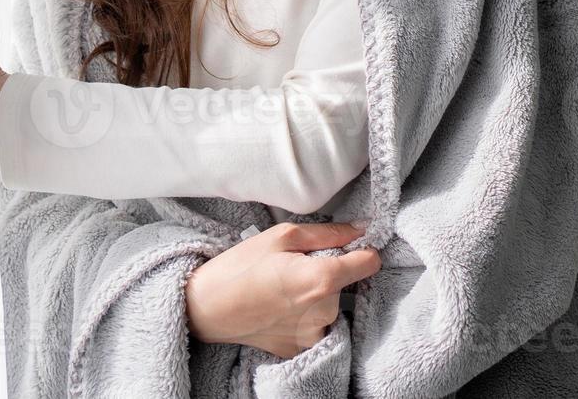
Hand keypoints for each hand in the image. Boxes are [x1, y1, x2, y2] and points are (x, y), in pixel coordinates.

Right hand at [184, 221, 379, 359]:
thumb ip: (328, 233)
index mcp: (323, 279)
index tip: (346, 245)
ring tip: (283, 287)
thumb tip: (362, 229)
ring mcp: (315, 334)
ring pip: (333, 304)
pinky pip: (318, 324)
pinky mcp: (303, 348)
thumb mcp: (281, 236)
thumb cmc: (240, 266)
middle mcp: (326, 311)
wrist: (206, 308)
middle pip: (348, 283)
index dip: (361, 249)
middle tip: (293, 266)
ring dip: (317, 295)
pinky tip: (280, 306)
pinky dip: (305, 314)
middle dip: (329, 271)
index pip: (371, 262)